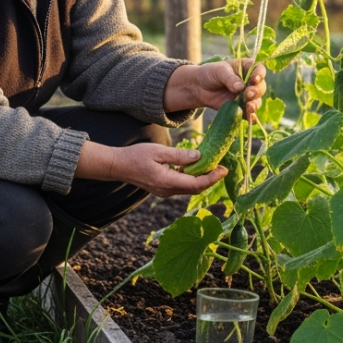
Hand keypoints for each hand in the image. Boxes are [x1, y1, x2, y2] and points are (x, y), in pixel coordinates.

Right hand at [76, 141, 226, 196]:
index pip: (196, 184)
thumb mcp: (158, 151)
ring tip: (214, 167)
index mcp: (167, 182)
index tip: (223, 169)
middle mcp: (167, 191)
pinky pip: (182, 186)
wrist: (118, 166)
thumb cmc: (136, 156)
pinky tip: (197, 168)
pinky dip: (192, 178)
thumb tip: (199, 156)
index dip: (212, 178)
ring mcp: (165, 191)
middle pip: (195, 189)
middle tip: (223, 168)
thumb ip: (179, 155)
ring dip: (203, 179)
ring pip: (189, 188)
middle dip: (211, 180)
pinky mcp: (163, 188)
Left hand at [165, 59, 267, 121]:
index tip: (254, 79)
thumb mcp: (219, 71)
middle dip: (256, 91)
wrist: (198, 87)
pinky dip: (251, 117)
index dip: (259, 75)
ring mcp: (246, 96)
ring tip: (249, 107)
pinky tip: (251, 119)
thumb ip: (230, 78)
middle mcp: (249, 82)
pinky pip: (248, 113)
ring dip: (255, 104)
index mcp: (246, 68)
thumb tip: (240, 88)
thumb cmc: (210, 73)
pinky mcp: (240, 107)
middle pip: (260, 87)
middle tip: (248, 94)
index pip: (258, 69)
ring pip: (256, 101)